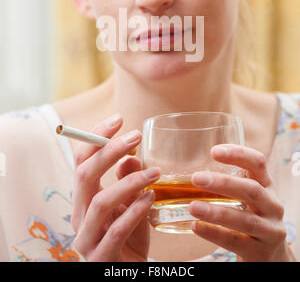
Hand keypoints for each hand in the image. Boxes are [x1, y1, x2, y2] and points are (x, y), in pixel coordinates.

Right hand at [71, 114, 159, 261]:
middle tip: (135, 135)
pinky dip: (133, 212)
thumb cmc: (127, 243)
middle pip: (84, 175)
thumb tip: (132, 156)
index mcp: (84, 200)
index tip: (118, 119)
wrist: (126, 277)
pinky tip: (150, 199)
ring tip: (154, 172)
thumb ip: (129, 185)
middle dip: (109, 150)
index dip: (96, 138)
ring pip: (100, 201)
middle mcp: (80, 217)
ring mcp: (87, 239)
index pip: (82, 161)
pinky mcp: (101, 258)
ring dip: (129, 182)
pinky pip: (115, 231)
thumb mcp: (130, 209)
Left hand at [189, 144, 293, 261]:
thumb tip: (184, 171)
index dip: (238, 154)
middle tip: (196, 178)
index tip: (214, 151)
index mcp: (266, 185)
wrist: (271, 256)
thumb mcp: (246, 196)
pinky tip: (196, 226)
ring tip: (193, 207)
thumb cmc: (251, 216)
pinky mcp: (261, 253)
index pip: (257, 163)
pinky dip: (215, 233)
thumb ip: (227, 183)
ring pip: (246, 220)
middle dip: (224, 183)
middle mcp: (272, 205)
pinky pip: (236, 242)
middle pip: (252, 190)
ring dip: (217, 212)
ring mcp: (270, 231)